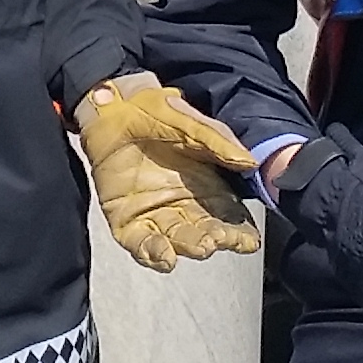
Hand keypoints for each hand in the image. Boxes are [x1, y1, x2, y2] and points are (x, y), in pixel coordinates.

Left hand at [71, 73, 260, 269]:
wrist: (113, 107)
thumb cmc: (156, 112)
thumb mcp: (191, 122)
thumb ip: (218, 143)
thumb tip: (250, 162)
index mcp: (208, 187)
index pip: (230, 218)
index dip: (240, 232)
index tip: (247, 240)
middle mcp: (185, 206)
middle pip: (206, 233)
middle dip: (214, 239)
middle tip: (218, 239)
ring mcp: (155, 215)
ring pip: (177, 241)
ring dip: (189, 246)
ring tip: (200, 246)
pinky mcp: (127, 220)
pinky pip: (141, 244)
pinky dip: (152, 253)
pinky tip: (165, 256)